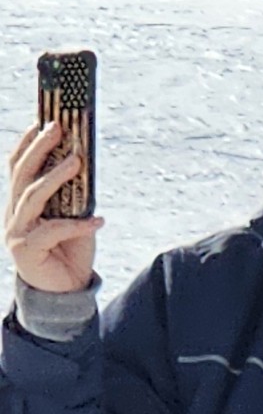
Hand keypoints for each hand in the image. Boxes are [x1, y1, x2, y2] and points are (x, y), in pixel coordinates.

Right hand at [4, 122, 102, 293]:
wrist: (65, 294)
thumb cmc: (70, 252)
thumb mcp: (73, 218)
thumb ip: (72, 196)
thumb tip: (83, 164)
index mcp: (19, 204)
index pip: (17, 167)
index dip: (27, 143)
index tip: (42, 120)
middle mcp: (13, 215)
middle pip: (21, 175)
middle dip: (38, 148)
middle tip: (57, 128)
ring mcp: (16, 232)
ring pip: (32, 197)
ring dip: (56, 177)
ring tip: (76, 162)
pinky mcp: (27, 251)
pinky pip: (53, 231)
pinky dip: (77, 225)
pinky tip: (98, 220)